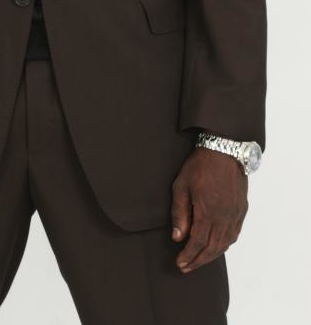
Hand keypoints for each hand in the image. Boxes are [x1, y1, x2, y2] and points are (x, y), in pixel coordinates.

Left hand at [171, 147, 247, 272]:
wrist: (224, 150)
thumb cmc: (200, 165)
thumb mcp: (182, 185)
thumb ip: (179, 213)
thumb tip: (177, 237)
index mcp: (208, 211)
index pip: (198, 242)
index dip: (188, 256)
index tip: (180, 263)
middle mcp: (224, 217)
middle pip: (212, 248)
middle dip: (198, 260)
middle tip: (186, 267)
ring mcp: (235, 214)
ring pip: (224, 244)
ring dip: (211, 256)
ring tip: (199, 260)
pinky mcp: (241, 210)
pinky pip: (234, 235)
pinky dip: (224, 245)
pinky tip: (216, 247)